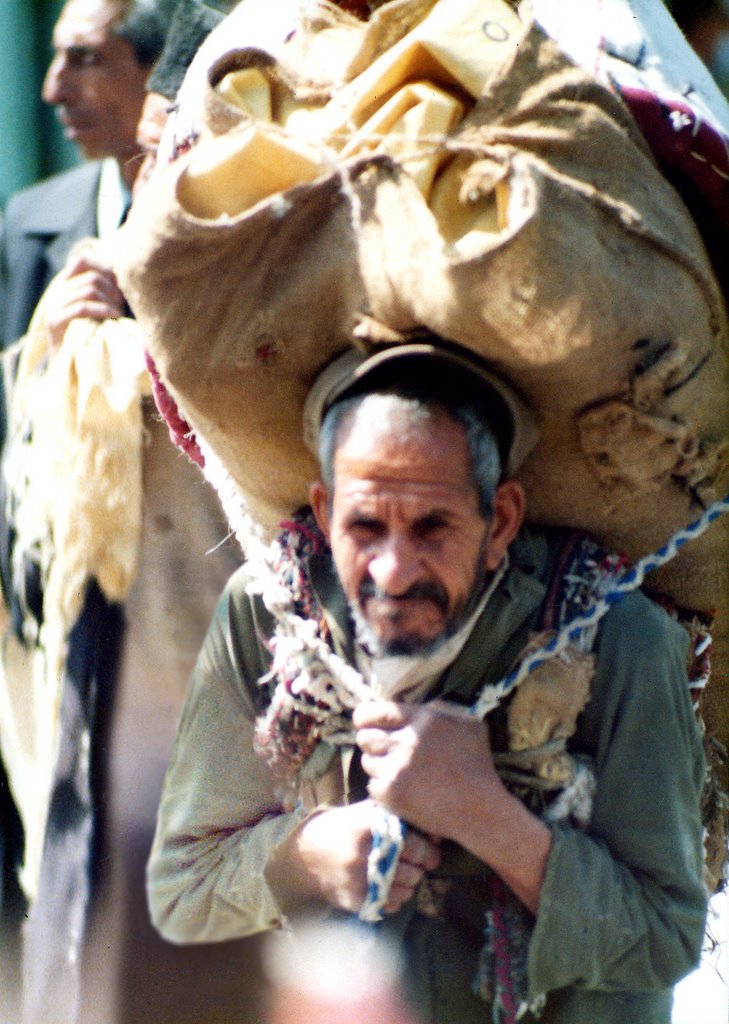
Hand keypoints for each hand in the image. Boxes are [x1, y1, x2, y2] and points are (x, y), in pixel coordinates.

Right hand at [45, 250, 125, 347]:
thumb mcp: (99, 310)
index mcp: (67, 286)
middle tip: (122, 306)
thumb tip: (122, 275)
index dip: (105, 268)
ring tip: (118, 314)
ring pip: (88, 290)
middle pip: (91, 277)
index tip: (120, 285)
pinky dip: (102, 311)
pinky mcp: (54, 321)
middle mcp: (58, 292)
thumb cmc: (91, 338)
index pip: (82, 260)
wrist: (69, 367)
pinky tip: (114, 318)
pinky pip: (82, 307)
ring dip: (110, 302)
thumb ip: (105, 291)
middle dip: (112, 291)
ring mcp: (54, 306)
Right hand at [277, 799, 440, 914]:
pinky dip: (394, 899)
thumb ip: (398, 815)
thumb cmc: (342, 827)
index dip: (429, 850)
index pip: (415, 844)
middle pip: (413, 870)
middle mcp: (366, 853)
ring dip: (409, 884)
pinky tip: (387, 887)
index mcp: (371, 826)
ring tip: (402, 875)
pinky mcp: (355, 900)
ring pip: (405, 891)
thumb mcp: (366, 811)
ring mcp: (360, 879)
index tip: (432, 851)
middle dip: (421, 868)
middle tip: (419, 864)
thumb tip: (434, 829)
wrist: (305, 854)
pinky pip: (389, 905)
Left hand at [354, 700, 551, 913]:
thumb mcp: (467, 724)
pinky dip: (382, 787)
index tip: (364, 722)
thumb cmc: (477, 765)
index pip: (375, 712)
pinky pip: (372, 785)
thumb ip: (439, 709)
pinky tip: (402, 789)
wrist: (479, 809)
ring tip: (398, 771)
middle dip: (370, 741)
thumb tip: (409, 704)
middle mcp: (406, 741)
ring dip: (378, 765)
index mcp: (423, 719)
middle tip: (383, 749)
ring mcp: (396, 769)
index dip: (365, 717)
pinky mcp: (391, 794)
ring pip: (367, 761)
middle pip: (365, 737)